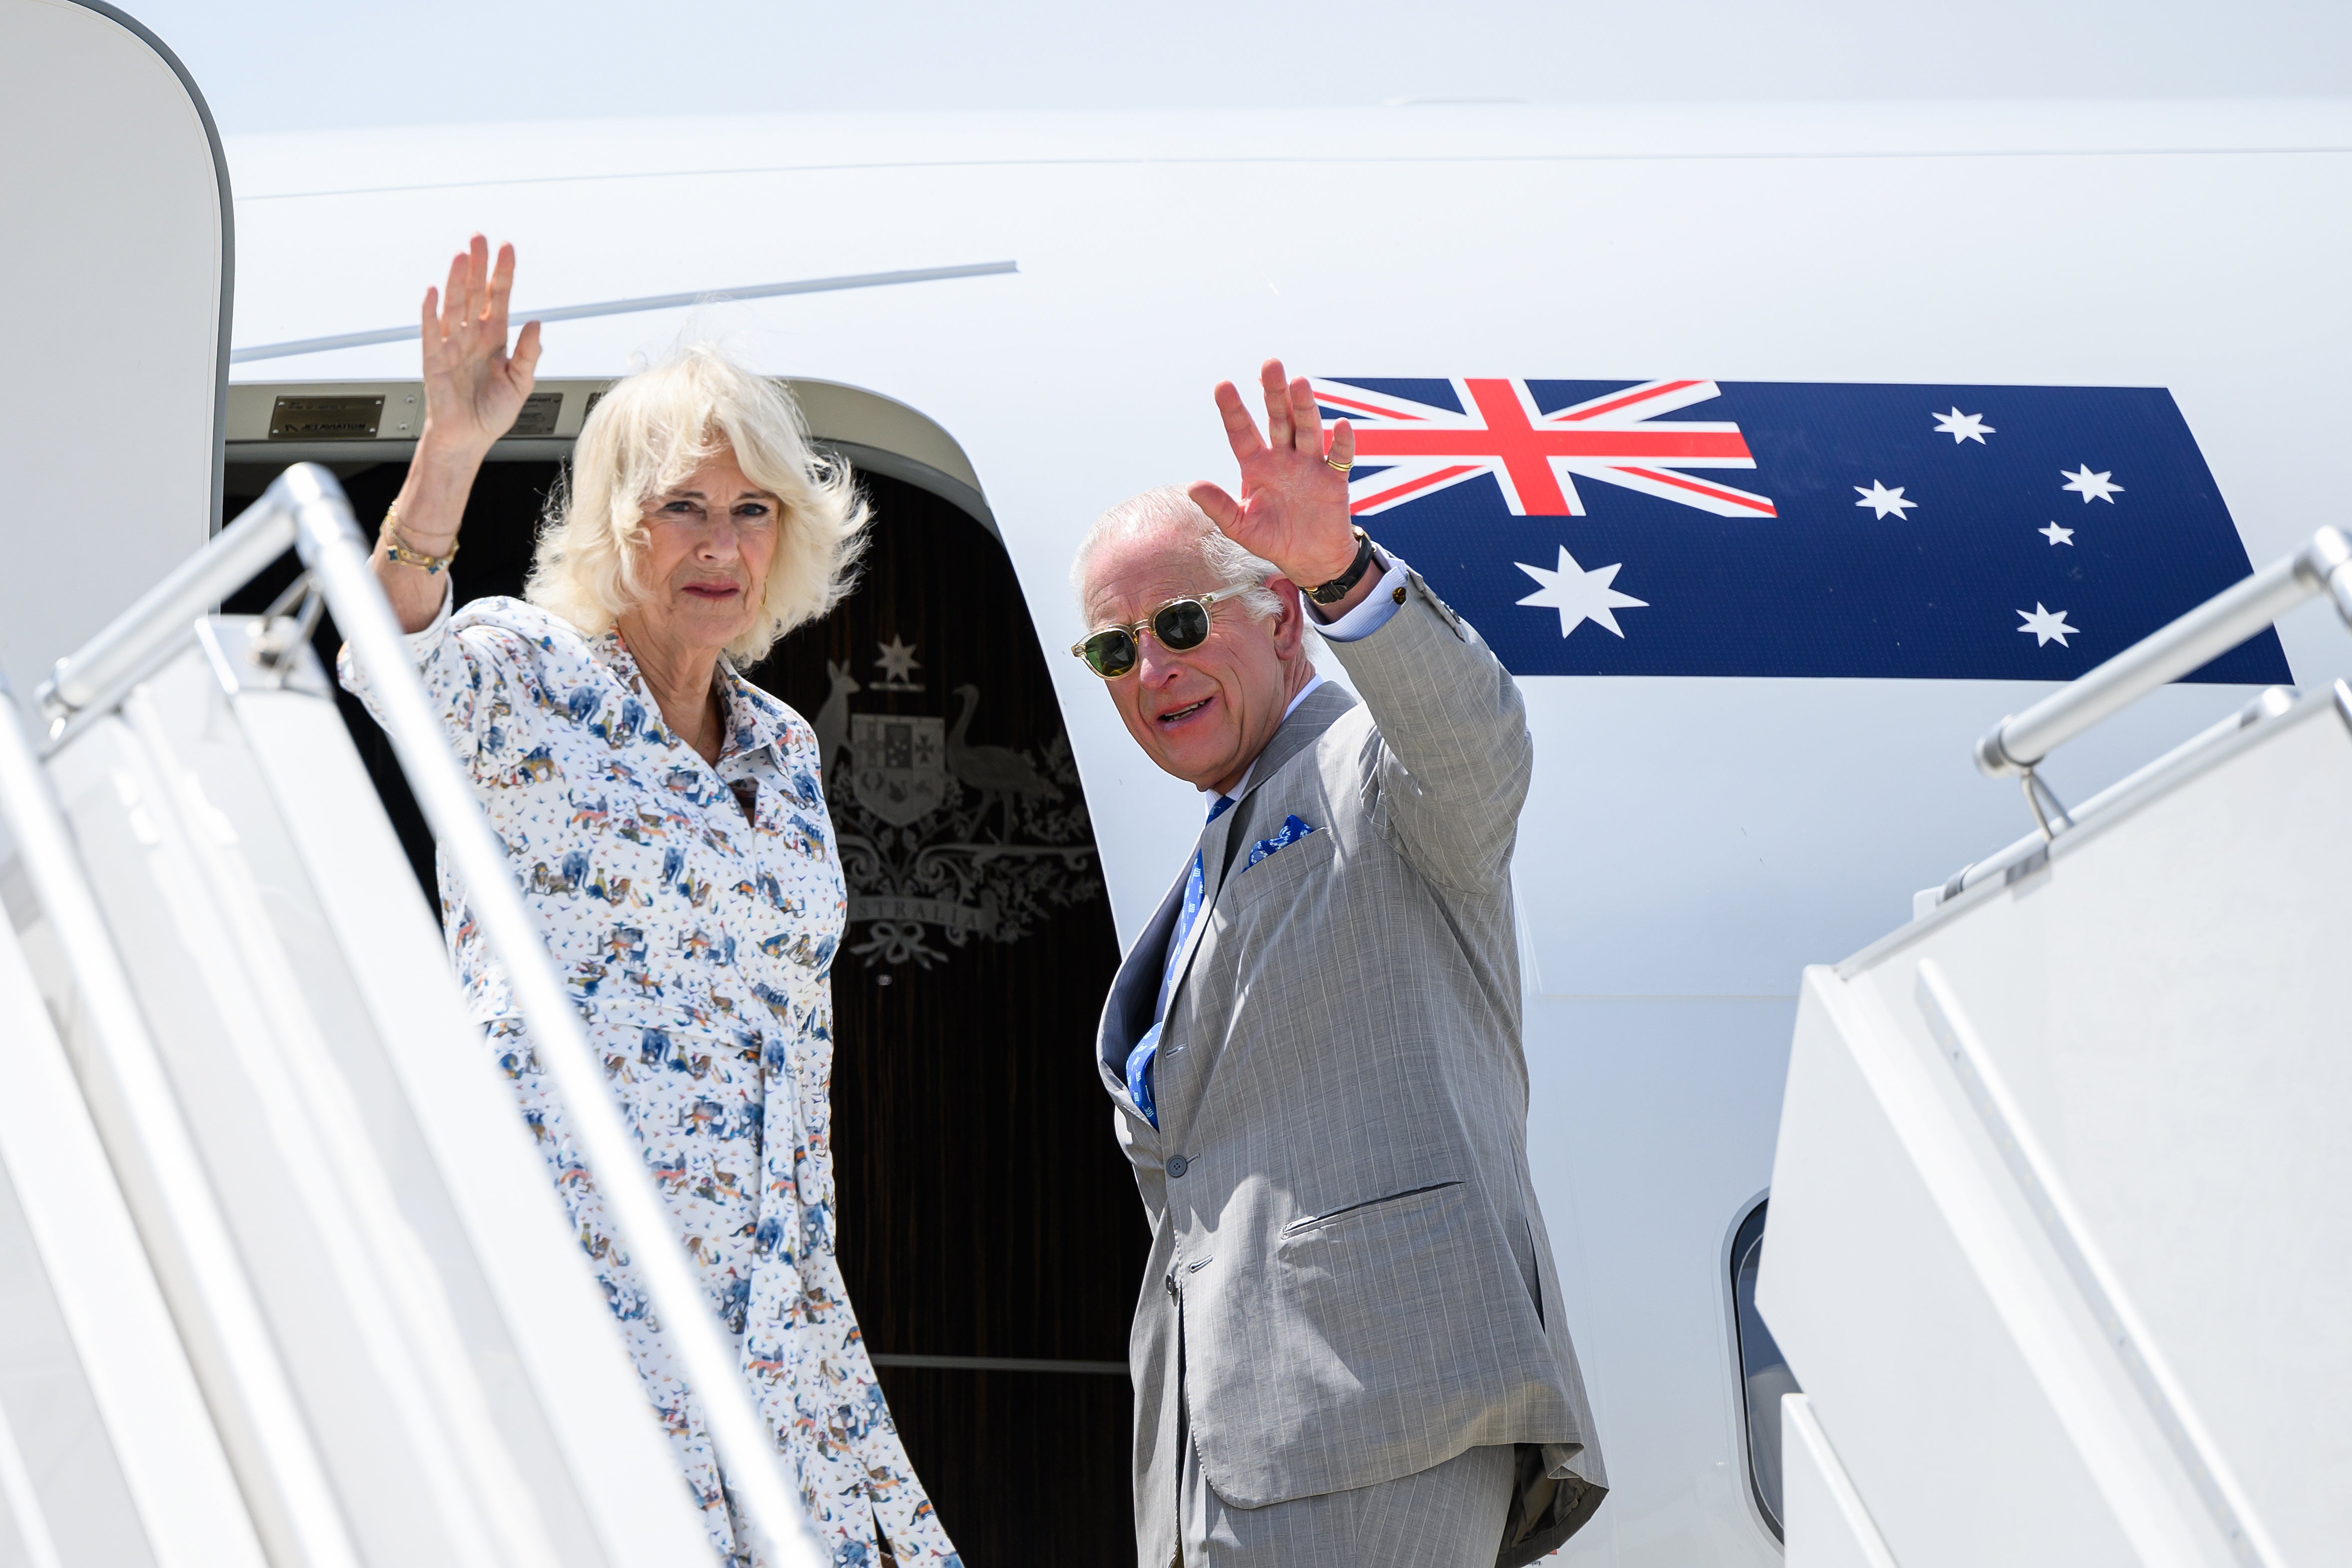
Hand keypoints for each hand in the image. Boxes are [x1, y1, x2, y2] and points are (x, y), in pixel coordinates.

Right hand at [417, 234, 541, 464]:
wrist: (468, 439)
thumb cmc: (491, 412)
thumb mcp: (521, 383)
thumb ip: (529, 354)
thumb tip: (537, 323)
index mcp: (495, 338)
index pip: (500, 297)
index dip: (503, 273)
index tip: (507, 248)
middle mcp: (472, 335)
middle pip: (475, 292)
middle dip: (478, 265)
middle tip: (480, 237)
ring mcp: (452, 344)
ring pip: (455, 305)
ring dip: (457, 280)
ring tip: (462, 256)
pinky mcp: (434, 359)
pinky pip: (431, 330)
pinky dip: (431, 311)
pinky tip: (434, 291)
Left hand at [1187, 358, 1359, 586]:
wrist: (1309, 560)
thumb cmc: (1273, 539)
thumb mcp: (1240, 527)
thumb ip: (1218, 507)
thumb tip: (1192, 487)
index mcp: (1257, 465)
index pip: (1242, 432)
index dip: (1232, 410)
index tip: (1222, 386)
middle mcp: (1283, 457)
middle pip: (1279, 419)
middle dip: (1274, 393)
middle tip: (1270, 364)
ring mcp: (1310, 465)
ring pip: (1307, 429)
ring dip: (1304, 407)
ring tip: (1299, 382)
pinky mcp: (1334, 480)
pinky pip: (1340, 458)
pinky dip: (1342, 442)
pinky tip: (1340, 425)